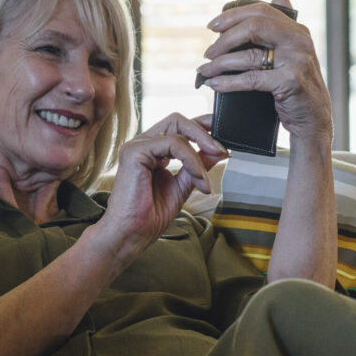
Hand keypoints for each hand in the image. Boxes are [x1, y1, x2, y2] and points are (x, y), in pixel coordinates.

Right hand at [95, 113, 227, 262]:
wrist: (132, 235)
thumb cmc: (150, 216)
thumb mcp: (184, 186)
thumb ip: (198, 167)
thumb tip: (218, 151)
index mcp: (153, 151)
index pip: (180, 128)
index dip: (203, 127)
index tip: (223, 137)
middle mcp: (144, 145)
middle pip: (178, 120)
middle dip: (205, 132)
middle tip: (222, 150)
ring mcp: (137, 146)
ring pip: (177, 128)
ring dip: (200, 152)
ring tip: (205, 179)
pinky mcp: (134, 152)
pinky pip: (171, 143)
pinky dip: (190, 159)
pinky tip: (197, 177)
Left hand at [198, 0, 332, 145]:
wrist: (314, 120)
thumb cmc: (298, 88)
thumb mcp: (293, 53)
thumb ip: (282, 28)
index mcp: (297, 30)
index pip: (261, 11)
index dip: (233, 15)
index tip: (212, 25)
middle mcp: (299, 40)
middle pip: (254, 26)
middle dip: (224, 38)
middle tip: (208, 52)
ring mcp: (297, 61)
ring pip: (249, 55)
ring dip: (220, 63)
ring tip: (205, 70)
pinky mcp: (291, 81)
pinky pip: (252, 79)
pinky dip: (228, 82)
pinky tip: (215, 84)